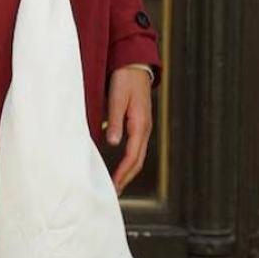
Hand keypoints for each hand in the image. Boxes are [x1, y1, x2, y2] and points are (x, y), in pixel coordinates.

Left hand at [104, 66, 153, 194]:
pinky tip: (121, 165)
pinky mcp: (139, 123)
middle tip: (115, 193)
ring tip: (117, 184)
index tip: (114, 186)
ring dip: (128, 171)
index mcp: (140, 124)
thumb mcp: (117, 98)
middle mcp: (144, 128)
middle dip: (127, 177)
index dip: (123, 172)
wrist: (135, 64)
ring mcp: (143, 126)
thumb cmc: (125, 80)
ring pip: (138, 155)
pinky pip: (136, 147)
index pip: (132, 155)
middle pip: (138, 160)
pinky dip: (129, 160)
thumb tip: (113, 143)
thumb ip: (115, 120)